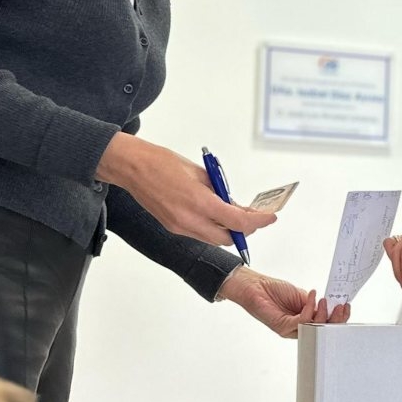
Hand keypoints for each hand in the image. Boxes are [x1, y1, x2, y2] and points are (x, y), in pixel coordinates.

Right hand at [96, 133, 275, 244]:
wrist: (132, 167)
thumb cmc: (163, 162)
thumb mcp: (201, 173)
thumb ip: (220, 191)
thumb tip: (235, 204)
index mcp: (200, 202)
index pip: (238, 222)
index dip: (258, 221)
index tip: (269, 217)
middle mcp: (189, 220)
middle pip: (227, 238)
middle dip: (243, 231)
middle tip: (253, 217)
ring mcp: (179, 226)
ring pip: (213, 239)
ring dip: (227, 231)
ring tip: (234, 215)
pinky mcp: (171, 227)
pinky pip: (199, 234)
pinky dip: (211, 228)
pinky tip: (214, 214)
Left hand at [217, 266, 348, 337]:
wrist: (255, 287)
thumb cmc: (274, 290)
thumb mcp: (302, 295)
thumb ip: (315, 303)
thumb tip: (331, 303)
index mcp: (305, 320)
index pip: (325, 324)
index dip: (338, 317)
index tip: (346, 306)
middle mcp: (299, 327)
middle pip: (323, 329)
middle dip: (335, 319)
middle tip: (342, 307)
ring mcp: (291, 329)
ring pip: (314, 327)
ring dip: (322, 313)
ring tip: (324, 300)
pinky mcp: (283, 326)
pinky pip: (302, 321)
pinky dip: (309, 309)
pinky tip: (312, 297)